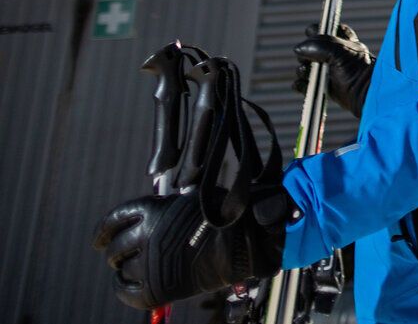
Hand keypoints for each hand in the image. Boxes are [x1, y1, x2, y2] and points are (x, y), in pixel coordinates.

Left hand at [92, 190, 287, 309]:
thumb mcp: (190, 200)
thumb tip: (151, 218)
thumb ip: (164, 210)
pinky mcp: (155, 289)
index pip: (113, 221)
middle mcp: (144, 236)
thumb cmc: (224, 217)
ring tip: (137, 269)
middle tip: (121, 256)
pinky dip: (125, 289)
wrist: (243, 244)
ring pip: (122, 270)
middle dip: (116, 253)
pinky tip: (130, 285)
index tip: (99, 240)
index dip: (103, 231)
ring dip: (126, 270)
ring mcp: (148, 264)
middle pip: (115, 248)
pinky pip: (127, 292)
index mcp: (151, 210)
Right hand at [293, 22, 373, 117]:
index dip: (317, 31)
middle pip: (311, 50)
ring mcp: (330, 72)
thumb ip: (319, 45)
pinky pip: (306, 85)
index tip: (310, 33)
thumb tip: (298, 48)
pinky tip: (302, 84)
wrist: (366, 95)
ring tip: (306, 72)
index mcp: (344, 42)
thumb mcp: (340, 51)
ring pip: (307, 68)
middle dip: (305, 54)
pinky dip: (301, 85)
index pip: (328, 31)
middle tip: (308, 59)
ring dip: (302, 70)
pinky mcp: (325, 88)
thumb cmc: (358, 70)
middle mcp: (336, 56)